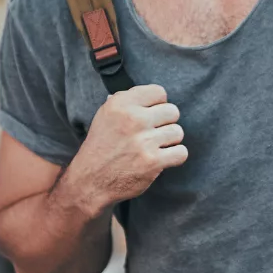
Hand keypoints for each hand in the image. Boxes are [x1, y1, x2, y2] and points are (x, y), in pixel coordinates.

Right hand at [66, 85, 187, 213]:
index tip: (151, 115)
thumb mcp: (105, 115)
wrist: (91, 180)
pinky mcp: (153, 162)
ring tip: (154, 147)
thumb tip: (153, 96)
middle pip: (172, 111)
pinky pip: (181, 152)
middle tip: (152, 134)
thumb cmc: (101, 146)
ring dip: (169, 141)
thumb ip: (128, 101)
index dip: (158, 104)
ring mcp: (144, 141)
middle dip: (165, 123)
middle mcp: (132, 119)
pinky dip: (175, 157)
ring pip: (178, 132)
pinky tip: (162, 158)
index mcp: (120, 103)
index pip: (159, 92)